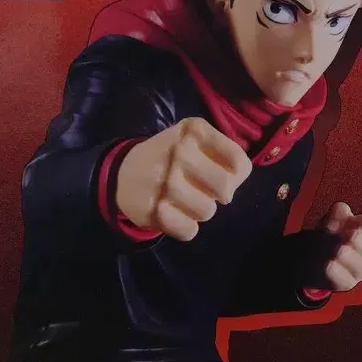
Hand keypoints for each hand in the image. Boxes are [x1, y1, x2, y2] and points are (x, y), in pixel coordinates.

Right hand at [115, 118, 252, 241]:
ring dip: (200, 211)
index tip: (222, 173)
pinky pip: (190, 230)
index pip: (239, 162)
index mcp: (194, 130)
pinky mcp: (153, 209)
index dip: (236, 175)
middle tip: (204, 190)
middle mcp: (179, 151)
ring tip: (185, 200)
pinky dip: (185, 227)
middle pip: (226, 188)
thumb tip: (235, 183)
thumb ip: (224, 154)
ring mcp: (164, 181)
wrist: (122, 173)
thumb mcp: (195, 141)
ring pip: (208, 212)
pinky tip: (173, 213)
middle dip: (220, 195)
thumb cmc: (170, 157)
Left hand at [319, 202, 361, 291]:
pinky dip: (325, 262)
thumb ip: (340, 211)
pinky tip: (327, 263)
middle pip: (356, 236)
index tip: (346, 226)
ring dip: (329, 246)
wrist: (320, 260)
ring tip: (329, 250)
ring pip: (343, 252)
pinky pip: (331, 268)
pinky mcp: (348, 284)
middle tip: (336, 239)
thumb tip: (342, 211)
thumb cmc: (335, 235)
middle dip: (340, 234)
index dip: (349, 220)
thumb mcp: (337, 218)